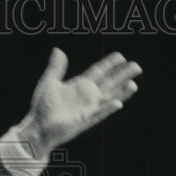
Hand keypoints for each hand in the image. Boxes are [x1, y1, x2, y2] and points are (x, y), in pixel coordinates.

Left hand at [21, 48, 141, 152]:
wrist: (38, 125)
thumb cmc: (42, 106)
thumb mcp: (49, 82)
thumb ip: (56, 67)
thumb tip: (58, 50)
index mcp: (79, 85)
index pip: (98, 72)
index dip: (109, 64)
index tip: (121, 56)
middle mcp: (87, 96)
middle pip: (109, 83)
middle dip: (123, 75)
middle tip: (137, 67)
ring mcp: (88, 108)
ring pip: (109, 98)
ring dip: (121, 92)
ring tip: (134, 84)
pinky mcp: (85, 120)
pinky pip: (99, 113)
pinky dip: (108, 108)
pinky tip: (118, 103)